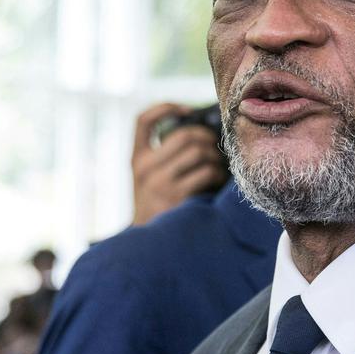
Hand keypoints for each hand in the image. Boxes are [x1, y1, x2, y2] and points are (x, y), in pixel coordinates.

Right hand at [130, 103, 228, 225]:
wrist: (147, 246)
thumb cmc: (158, 206)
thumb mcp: (148, 180)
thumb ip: (163, 157)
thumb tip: (203, 131)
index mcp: (136, 159)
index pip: (143, 120)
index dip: (165, 107)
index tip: (187, 109)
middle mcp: (145, 168)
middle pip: (184, 135)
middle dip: (206, 137)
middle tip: (213, 148)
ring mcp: (159, 182)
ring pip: (199, 152)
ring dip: (214, 157)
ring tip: (216, 167)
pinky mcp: (176, 197)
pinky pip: (207, 172)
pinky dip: (218, 175)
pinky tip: (217, 181)